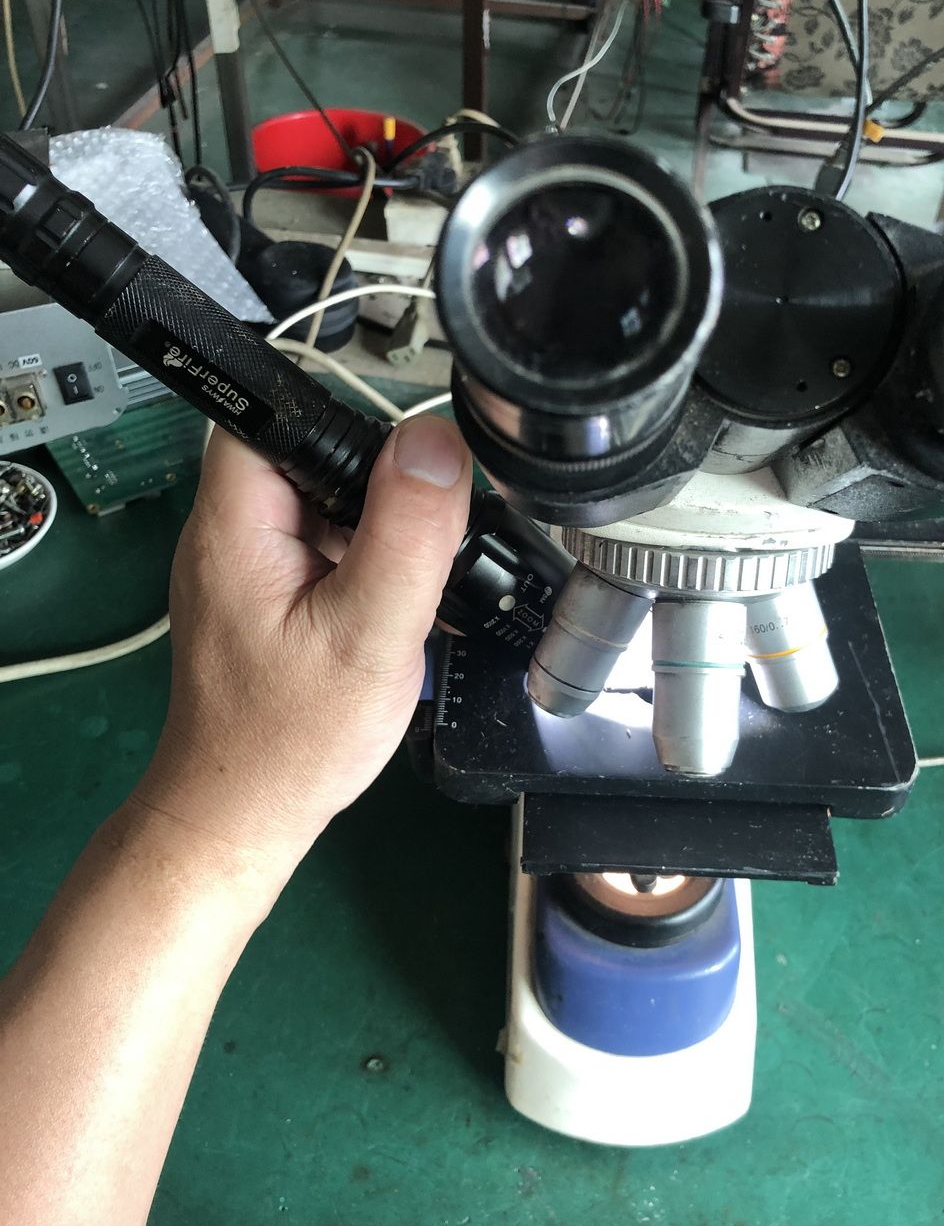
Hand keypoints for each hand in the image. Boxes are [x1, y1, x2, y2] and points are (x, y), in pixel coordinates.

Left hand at [132, 416, 471, 895]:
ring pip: (321, 497)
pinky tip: (389, 606)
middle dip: (375, 479)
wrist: (245, 816)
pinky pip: (321, 543)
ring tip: (405, 583)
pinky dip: (363, 561)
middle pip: (306, 449)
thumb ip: (407, 532)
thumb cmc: (291, 741)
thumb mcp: (369, 632)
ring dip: (375, 524)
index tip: (405, 465)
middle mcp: (227, 531)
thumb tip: (435, 440)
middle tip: (421, 537)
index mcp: (235, 522)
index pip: (273, 409)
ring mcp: (244, 564)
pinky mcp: (265, 593)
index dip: (345, 417)